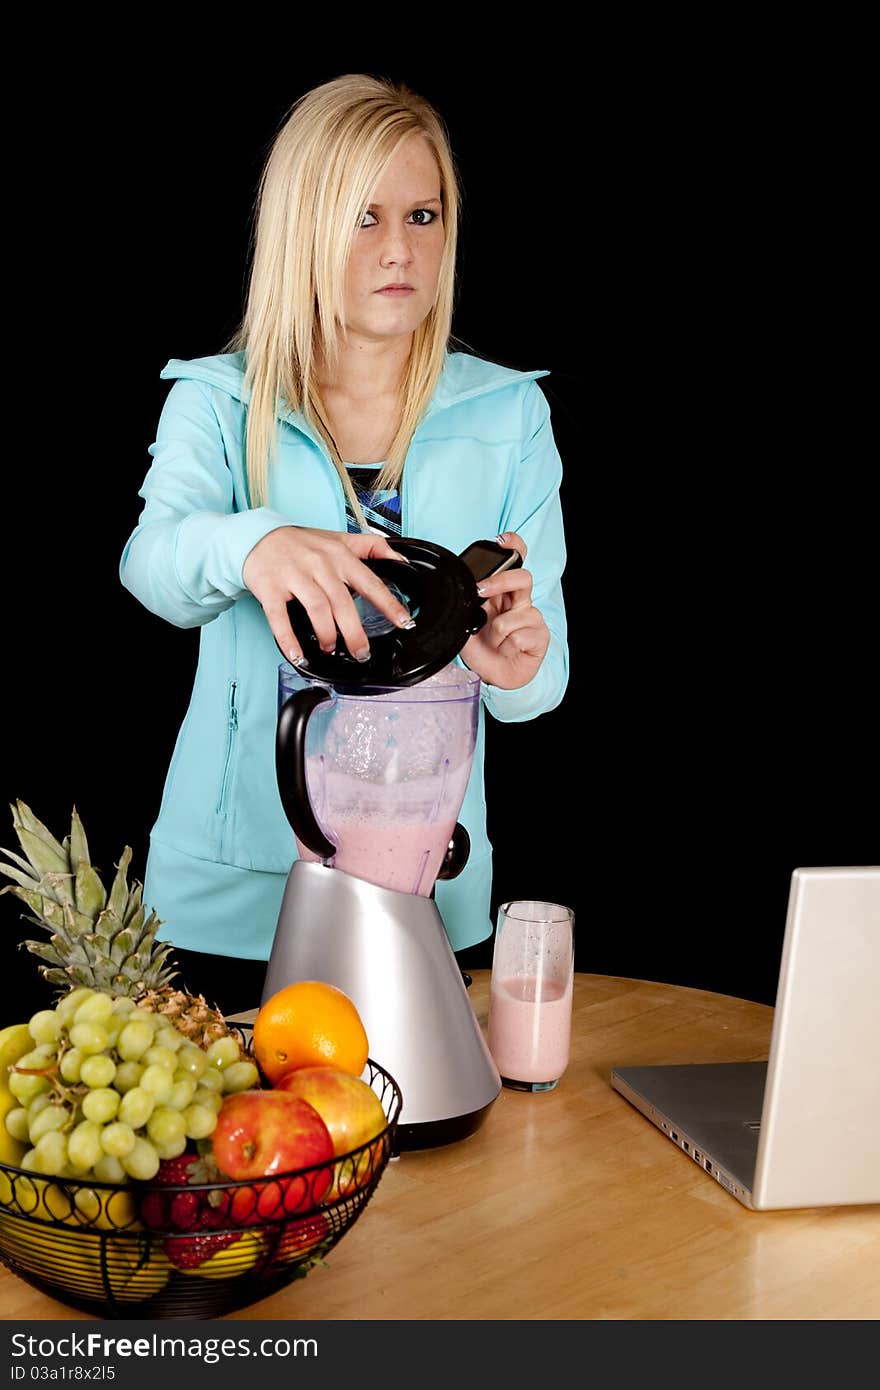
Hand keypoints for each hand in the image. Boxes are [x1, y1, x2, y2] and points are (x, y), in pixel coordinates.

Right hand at [242, 527, 412, 661]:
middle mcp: (319, 565)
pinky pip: (280, 617)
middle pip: (342, 602)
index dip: (389, 604)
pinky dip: (289, 639)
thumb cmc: (302, 543)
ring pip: (317, 609)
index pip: (370, 582)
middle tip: (361, 652)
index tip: (404, 623)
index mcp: (339, 556)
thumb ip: (372, 547)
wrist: (258, 537)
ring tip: (330, 649)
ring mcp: (294, 576)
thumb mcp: (339, 539)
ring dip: (327, 634)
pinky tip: (298, 654)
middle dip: (355, 632)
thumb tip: (401, 560)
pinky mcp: (270, 588)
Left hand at [460, 532, 550, 689]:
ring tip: (495, 641)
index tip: (501, 540)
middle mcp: (519, 602)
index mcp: (503, 593)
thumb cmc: (484, 648)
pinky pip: (521, 635)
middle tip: (481, 591)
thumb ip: (467, 607)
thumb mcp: (466, 624)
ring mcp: (532, 618)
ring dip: (498, 631)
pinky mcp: (540, 636)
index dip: (513, 546)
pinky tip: (508, 649)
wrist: (495, 676)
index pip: (514, 562)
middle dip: (501, 581)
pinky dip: (509, 645)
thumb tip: (461, 595)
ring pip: (516, 614)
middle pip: (522, 577)